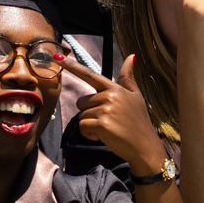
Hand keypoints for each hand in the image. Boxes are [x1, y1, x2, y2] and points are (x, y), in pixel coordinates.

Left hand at [61, 53, 167, 178]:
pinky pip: (83, 127)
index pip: (90, 75)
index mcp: (115, 89)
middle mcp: (109, 96)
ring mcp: (105, 110)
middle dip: (90, 113)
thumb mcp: (136, 97)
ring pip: (82, 116)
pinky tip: (103, 136)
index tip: (58, 57)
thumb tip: (131, 56)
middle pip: (81, 102)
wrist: (145, 146)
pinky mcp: (101, 124)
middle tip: (108, 120)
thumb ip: (128, 78)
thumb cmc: (139, 122)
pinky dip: (89, 134)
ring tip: (108, 129)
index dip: (73, 66)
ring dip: (90, 125)